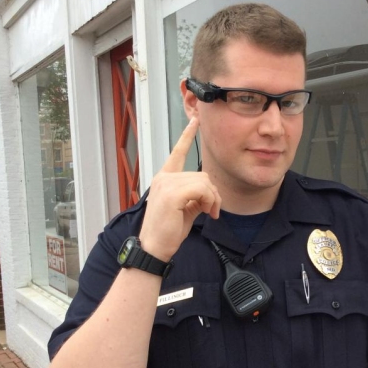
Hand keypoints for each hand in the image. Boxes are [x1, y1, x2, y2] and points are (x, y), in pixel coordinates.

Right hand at [138, 117, 221, 260]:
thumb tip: (209, 193)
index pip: (178, 152)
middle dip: (213, 194)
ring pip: (204, 182)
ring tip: (209, 213)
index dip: (187, 136)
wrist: (154, 247)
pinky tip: (207, 212)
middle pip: (202, 174)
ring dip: (212, 199)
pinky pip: (202, 189)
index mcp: (164, 179)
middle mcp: (164, 177)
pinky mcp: (172, 194)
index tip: (195, 120)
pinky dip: (209, 201)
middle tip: (213, 211)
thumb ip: (195, 196)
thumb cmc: (168, 231)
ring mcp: (166, 184)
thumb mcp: (185, 209)